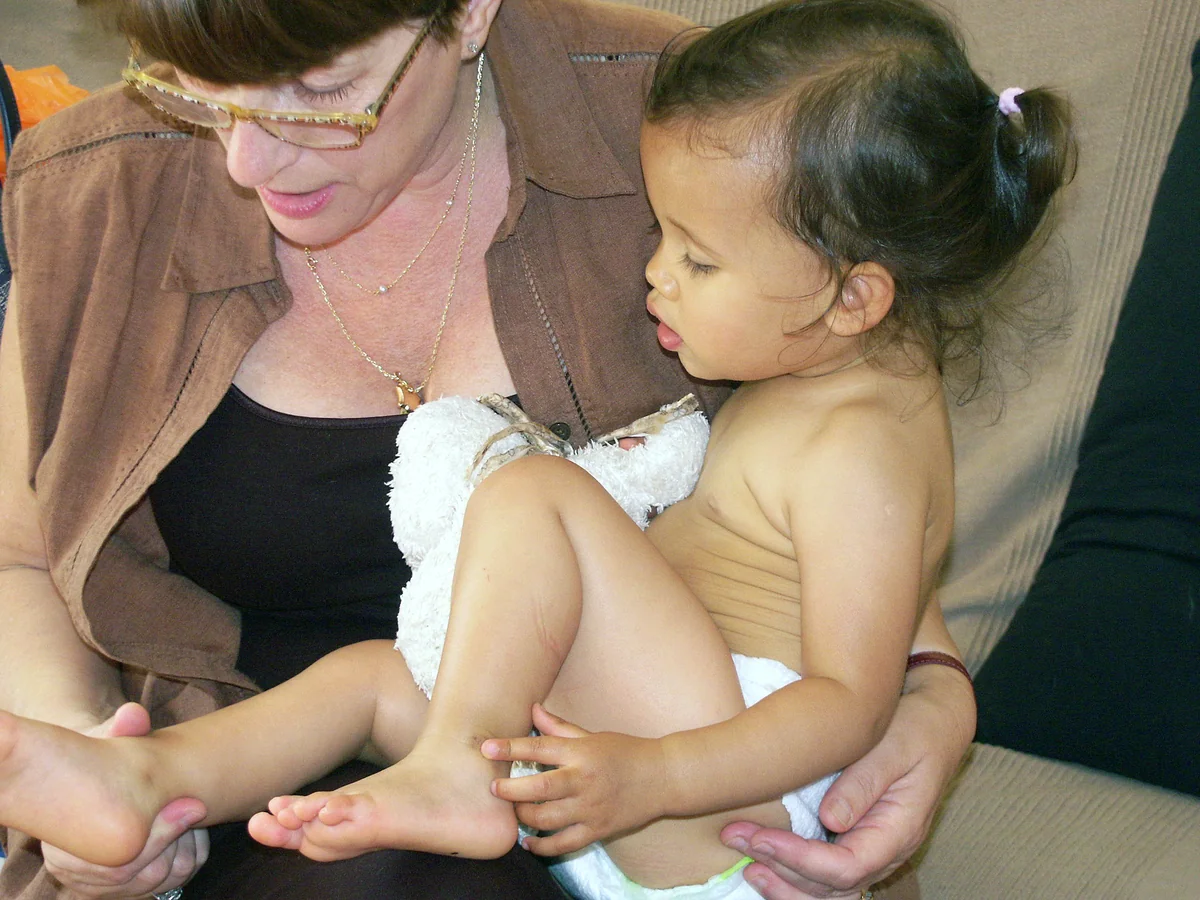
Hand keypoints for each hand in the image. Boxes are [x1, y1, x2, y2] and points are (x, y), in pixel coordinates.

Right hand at [40, 702, 210, 898]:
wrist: (94, 773)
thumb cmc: (101, 753)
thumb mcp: (107, 737)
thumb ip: (122, 727)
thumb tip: (133, 714)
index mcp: (64, 842)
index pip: (121, 860)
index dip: (163, 833)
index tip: (195, 806)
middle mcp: (74, 871)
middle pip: (139, 875)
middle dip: (176, 842)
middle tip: (198, 809)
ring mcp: (95, 884)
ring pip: (155, 883)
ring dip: (183, 853)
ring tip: (191, 819)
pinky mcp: (118, 889)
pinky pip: (161, 887)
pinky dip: (183, 864)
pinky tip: (188, 836)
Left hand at [481, 704, 665, 854]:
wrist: (662, 777)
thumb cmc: (625, 751)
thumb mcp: (592, 735)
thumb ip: (559, 727)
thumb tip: (533, 709)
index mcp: (581, 753)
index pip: (539, 748)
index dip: (510, 747)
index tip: (486, 749)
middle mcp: (584, 780)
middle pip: (539, 788)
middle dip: (511, 789)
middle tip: (494, 787)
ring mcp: (590, 808)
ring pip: (547, 819)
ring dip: (524, 816)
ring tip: (516, 810)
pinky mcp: (597, 830)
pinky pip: (563, 844)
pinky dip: (542, 847)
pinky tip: (528, 842)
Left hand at [721, 667, 974, 898]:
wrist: (935, 721)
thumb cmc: (916, 728)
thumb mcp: (893, 746)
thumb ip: (864, 782)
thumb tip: (831, 819)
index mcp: (898, 830)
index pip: (845, 867)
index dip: (798, 859)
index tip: (758, 838)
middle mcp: (887, 850)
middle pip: (832, 887)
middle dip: (780, 870)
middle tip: (737, 841)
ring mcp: (874, 849)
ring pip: (829, 891)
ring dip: (786, 884)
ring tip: (747, 866)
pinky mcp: (859, 839)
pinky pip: (828, 874)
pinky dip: (797, 876)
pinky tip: (768, 862)